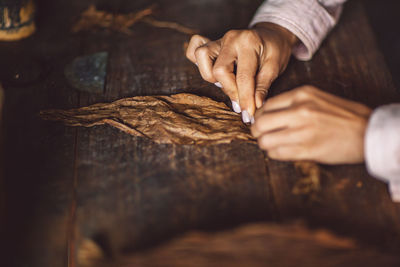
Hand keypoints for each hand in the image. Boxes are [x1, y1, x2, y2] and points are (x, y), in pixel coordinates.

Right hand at [186, 23, 296, 122]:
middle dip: (229, 91)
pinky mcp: (211, 44)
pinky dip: (198, 63)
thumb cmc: (275, 50)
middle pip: (218, 70)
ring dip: (211, 77)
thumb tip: (255, 106)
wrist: (272, 35)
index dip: (245, 99)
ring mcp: (218, 40)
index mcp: (248, 42)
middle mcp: (230, 39)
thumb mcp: (275, 66)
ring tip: (228, 84)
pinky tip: (211, 73)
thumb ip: (263, 86)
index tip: (248, 114)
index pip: (243, 77)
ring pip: (201, 58)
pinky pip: (193, 51)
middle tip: (240, 103)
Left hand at [251, 86, 371, 163]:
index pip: (265, 106)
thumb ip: (292, 103)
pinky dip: (274, 154)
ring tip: (272, 144)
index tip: (262, 122)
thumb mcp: (317, 98)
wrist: (367, 131)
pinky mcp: (307, 149)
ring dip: (265, 144)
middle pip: (260, 123)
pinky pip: (277, 154)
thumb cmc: (343, 115)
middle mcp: (299, 111)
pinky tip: (282, 151)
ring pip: (265, 141)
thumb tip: (267, 113)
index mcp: (301, 95)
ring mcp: (302, 131)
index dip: (259, 116)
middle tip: (262, 135)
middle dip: (257, 131)